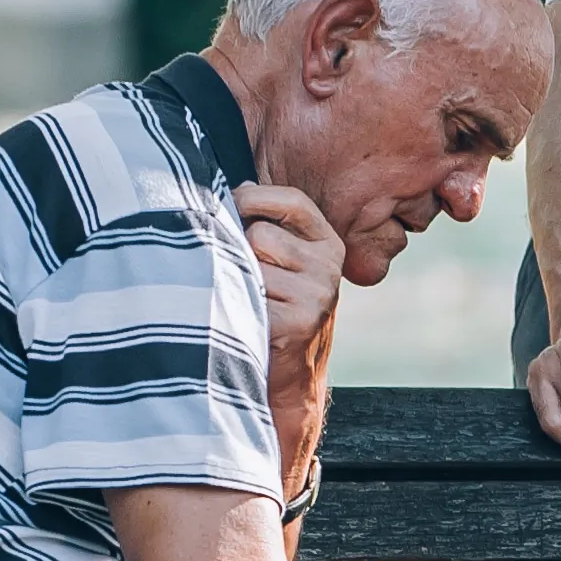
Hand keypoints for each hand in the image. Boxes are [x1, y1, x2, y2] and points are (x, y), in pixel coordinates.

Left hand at [240, 184, 342, 362]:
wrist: (289, 375)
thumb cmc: (276, 307)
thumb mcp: (283, 260)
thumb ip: (268, 223)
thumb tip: (239, 185)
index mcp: (328, 244)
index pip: (293, 202)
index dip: (255, 197)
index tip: (231, 204)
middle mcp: (329, 268)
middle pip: (261, 235)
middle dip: (241, 250)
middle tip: (245, 276)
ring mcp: (316, 297)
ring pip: (249, 265)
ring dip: (236, 280)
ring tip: (245, 300)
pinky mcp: (297, 324)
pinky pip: (245, 295)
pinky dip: (233, 306)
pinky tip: (244, 319)